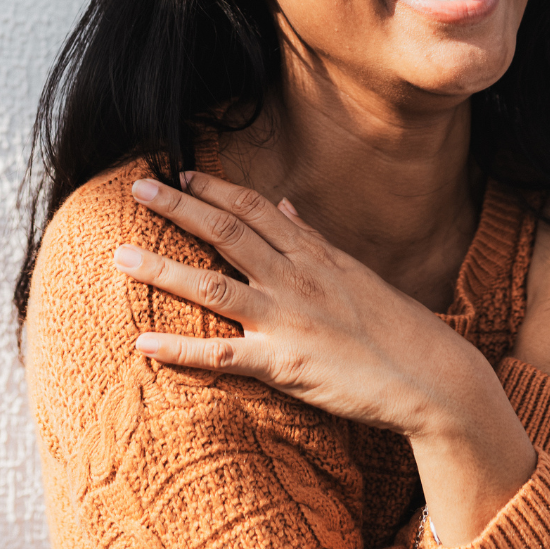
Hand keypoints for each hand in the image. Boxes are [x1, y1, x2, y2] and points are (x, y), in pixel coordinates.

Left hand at [115, 171, 536, 546]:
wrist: (431, 375)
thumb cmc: (395, 323)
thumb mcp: (355, 270)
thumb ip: (314, 238)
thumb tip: (288, 205)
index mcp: (314, 253)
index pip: (255, 208)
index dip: (215, 188)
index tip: (181, 172)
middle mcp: (296, 277)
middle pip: (227, 232)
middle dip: (179, 207)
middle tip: (138, 187)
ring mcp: (288, 319)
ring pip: (212, 286)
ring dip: (162, 268)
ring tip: (118, 253)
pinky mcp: (284, 365)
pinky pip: (222, 356)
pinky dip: (180, 350)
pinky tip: (142, 344)